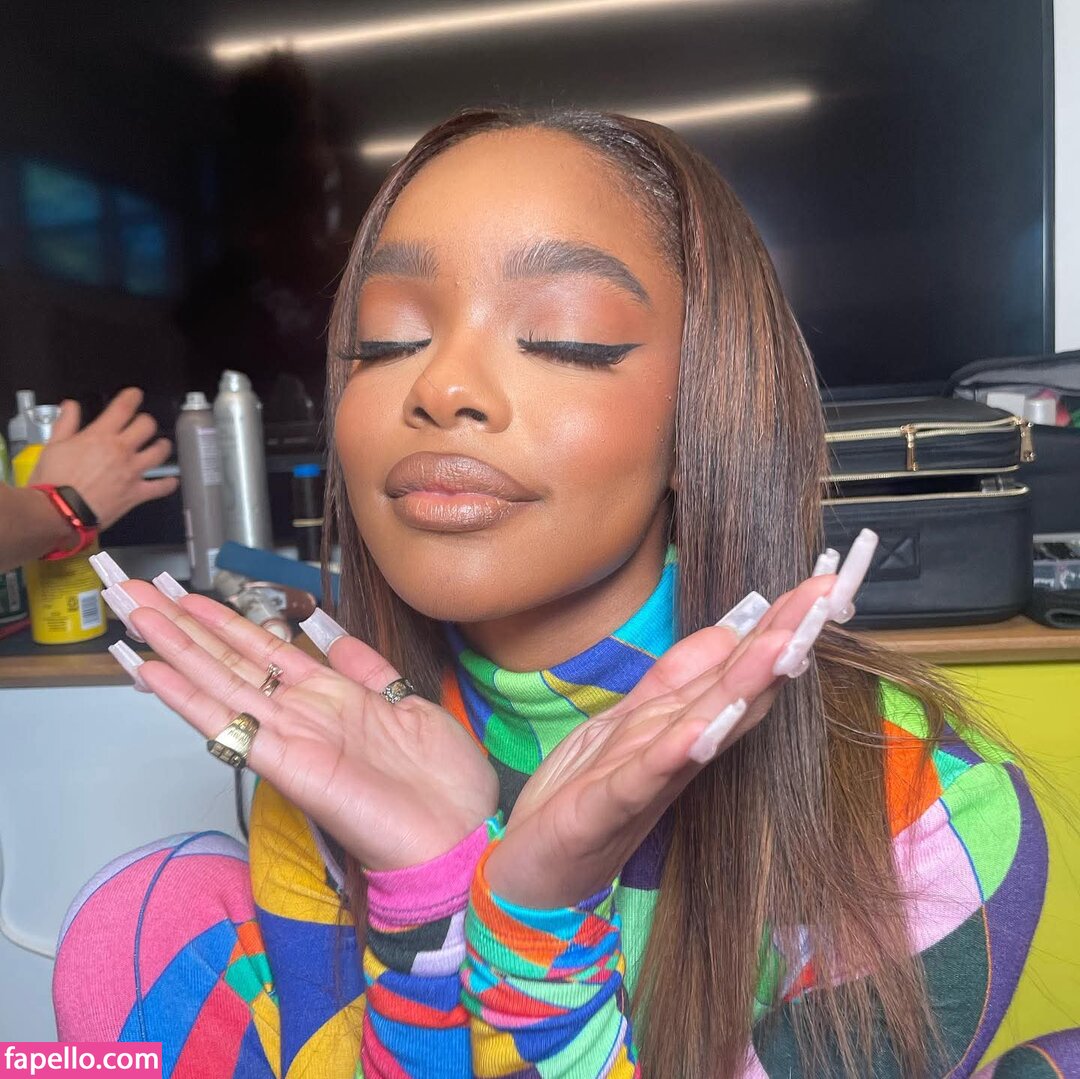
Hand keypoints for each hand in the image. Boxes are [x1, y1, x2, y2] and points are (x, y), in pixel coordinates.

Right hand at [29, 388, 176, 529]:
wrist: (59, 511)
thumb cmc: (53, 481)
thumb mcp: (53, 445)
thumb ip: (65, 423)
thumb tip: (70, 406)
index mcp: (100, 435)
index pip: (123, 408)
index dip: (132, 397)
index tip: (135, 394)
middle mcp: (121, 450)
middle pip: (147, 426)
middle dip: (146, 422)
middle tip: (143, 424)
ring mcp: (132, 471)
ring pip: (160, 452)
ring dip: (162, 447)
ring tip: (161, 445)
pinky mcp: (137, 493)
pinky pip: (161, 487)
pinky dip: (168, 484)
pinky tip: (171, 481)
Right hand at [100, 564, 498, 871]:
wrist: (460, 833)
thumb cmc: (443, 782)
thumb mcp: (410, 705)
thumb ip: (369, 670)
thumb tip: (336, 637)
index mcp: (332, 698)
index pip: (264, 650)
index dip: (225, 621)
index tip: (188, 595)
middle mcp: (302, 715)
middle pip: (229, 659)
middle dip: (183, 624)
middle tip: (133, 589)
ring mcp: (290, 739)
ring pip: (219, 683)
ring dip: (174, 646)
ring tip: (133, 612)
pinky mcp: (287, 767)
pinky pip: (230, 726)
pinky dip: (188, 698)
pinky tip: (154, 672)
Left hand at [485, 534, 876, 907]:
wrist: (534, 873)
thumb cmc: (584, 796)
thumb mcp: (629, 720)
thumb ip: (677, 678)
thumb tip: (729, 629)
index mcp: (679, 724)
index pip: (736, 667)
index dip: (779, 626)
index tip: (824, 584)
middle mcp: (674, 750)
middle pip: (733, 689)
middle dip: (780, 643)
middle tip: (827, 599)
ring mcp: (644, 780)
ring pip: (701, 726)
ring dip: (743, 687)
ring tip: (784, 649)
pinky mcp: (604, 809)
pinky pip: (642, 777)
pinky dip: (672, 755)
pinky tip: (699, 732)